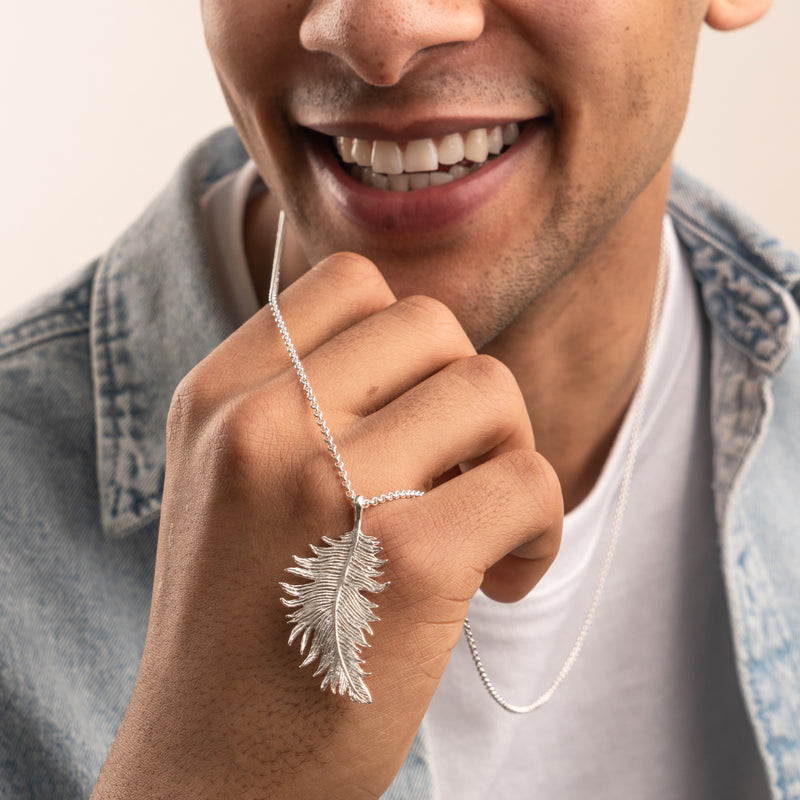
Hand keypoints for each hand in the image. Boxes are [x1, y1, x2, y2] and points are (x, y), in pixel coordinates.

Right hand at [91, 252, 561, 799]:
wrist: (212, 767)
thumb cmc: (242, 618)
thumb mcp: (231, 480)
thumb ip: (302, 397)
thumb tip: (429, 347)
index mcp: (219, 398)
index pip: (350, 283)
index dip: (407, 337)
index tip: (414, 408)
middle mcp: (263, 426)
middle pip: (432, 326)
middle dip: (466, 392)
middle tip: (457, 467)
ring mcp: (332, 486)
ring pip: (490, 390)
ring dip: (510, 453)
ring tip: (486, 524)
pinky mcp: (410, 558)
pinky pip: (530, 480)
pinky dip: (540, 527)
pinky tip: (504, 577)